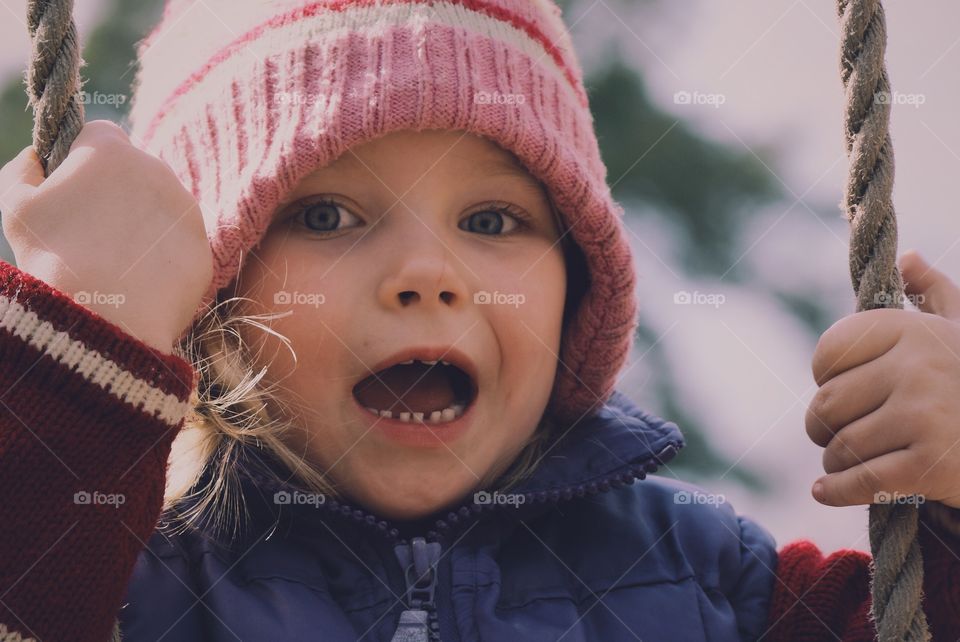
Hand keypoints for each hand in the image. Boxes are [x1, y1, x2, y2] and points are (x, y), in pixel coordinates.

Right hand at [0, 121, 212, 352]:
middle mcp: (157, 170)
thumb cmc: (54, 258)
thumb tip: (35, 158)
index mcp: (111, 150)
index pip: (99, 135)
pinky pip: (178, 243)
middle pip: (134, 172)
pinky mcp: (203, 245)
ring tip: (114, 260)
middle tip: (91, 233)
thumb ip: (22, 171)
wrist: (107, 318)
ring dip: (141, 224)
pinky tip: (139, 278)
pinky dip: (161, 255)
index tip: (71, 189)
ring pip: (160, 207)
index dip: (81, 159)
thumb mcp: (17, 208)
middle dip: (116, 193)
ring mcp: (186, 209)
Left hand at [806, 249, 959, 508]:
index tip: (842, 388)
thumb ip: (935, 294)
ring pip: (839, 446)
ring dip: (836, 461)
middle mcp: (917, 366)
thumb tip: (909, 259)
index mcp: (913, 330)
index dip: (826, 378)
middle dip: (824, 426)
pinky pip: (858, 480)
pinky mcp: (928, 464)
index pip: (828, 353)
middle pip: (826, 405)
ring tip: (851, 460)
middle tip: (839, 434)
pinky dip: (834, 490)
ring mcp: (923, 415)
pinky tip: (825, 491)